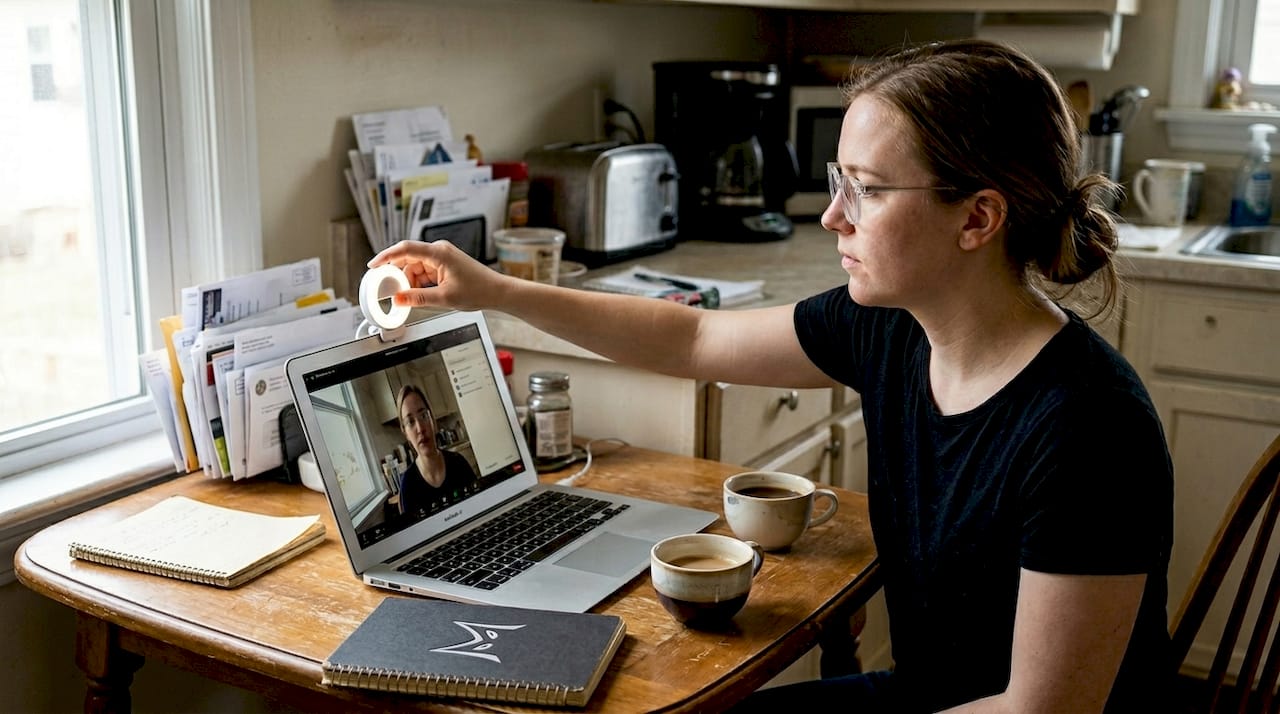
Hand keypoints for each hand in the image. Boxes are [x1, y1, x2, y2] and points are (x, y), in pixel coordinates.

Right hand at [367, 240, 514, 310]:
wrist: (498, 292)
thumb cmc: (479, 291)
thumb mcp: (444, 298)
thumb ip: (418, 298)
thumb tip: (398, 299)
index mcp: (439, 253)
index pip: (405, 249)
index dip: (386, 256)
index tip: (373, 266)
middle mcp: (439, 251)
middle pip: (408, 259)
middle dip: (398, 275)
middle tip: (389, 290)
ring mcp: (442, 257)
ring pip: (415, 267)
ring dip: (410, 281)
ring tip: (410, 297)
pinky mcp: (444, 265)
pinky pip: (424, 272)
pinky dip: (419, 282)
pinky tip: (419, 294)